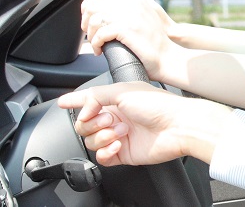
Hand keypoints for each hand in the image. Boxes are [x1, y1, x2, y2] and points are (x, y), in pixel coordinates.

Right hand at [58, 82, 231, 165]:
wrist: (178, 126)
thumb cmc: (158, 105)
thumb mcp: (123, 90)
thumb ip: (97, 95)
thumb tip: (81, 108)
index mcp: (116, 100)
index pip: (89, 101)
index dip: (74, 102)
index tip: (62, 103)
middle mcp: (116, 118)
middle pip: (84, 125)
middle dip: (91, 123)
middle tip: (109, 119)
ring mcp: (119, 136)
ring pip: (91, 141)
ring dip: (101, 136)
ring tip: (120, 131)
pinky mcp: (123, 153)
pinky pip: (101, 157)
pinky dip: (104, 152)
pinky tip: (117, 145)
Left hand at [81, 0, 178, 79]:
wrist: (167, 57)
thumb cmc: (156, 39)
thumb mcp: (147, 12)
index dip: (89, 4)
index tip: (89, 17)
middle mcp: (132, 4)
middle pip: (94, 4)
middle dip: (86, 19)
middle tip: (89, 31)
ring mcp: (130, 16)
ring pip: (95, 19)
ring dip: (90, 34)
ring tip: (95, 43)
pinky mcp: (127, 30)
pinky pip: (100, 34)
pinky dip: (96, 44)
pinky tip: (100, 50)